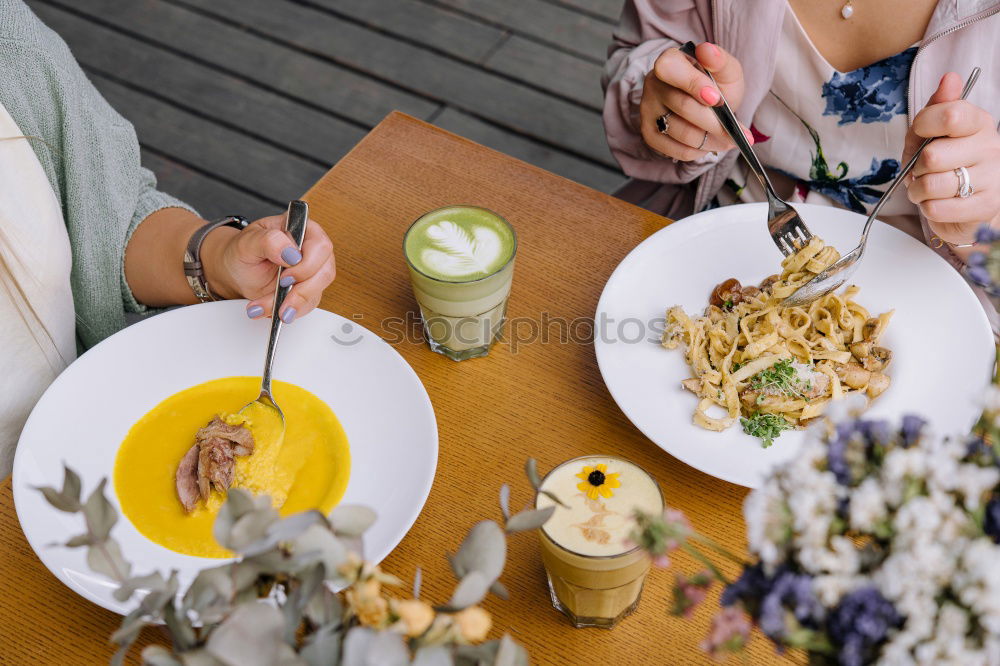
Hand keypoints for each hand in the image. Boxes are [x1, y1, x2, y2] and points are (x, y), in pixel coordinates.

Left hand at [203, 214, 335, 322]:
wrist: (236, 271)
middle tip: (279, 293)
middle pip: (324, 272)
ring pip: (317, 292)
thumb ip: (269, 241)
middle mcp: (311, 250)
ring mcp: (311, 272)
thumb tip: (291, 252)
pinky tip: (271, 310)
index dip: (307, 264)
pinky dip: (288, 310)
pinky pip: (307, 305)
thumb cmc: (242, 252)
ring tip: (266, 307)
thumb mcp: (247, 242)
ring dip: (292, 304)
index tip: (285, 277)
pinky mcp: (307, 291)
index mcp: (301, 229)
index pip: (320, 246)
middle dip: (301, 290)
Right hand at [639, 42, 750, 160]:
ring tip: (728, 140)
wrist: (708, 105)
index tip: (717, 99)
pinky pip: (675, 150)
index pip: (671, 69)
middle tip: (734, 131)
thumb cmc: (716, 85)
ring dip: (710, 140)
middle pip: (683, 106)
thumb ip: (720, 61)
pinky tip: (710, 145)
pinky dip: (698, 151)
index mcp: (669, 61)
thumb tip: (708, 51)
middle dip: (713, 121)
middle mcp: (653, 84)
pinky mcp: (650, 134)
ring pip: (681, 132)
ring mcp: (648, 110)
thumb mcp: (726, 70)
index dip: (693, 84)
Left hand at [903, 72, 999, 245]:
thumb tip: (950, 78)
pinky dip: (927, 208)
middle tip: (923, 171)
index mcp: (979, 123)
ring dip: (918, 191)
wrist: (966, 206)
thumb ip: (935, 109)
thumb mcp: (930, 135)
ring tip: (927, 189)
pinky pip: (936, 208)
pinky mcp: (985, 207)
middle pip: (932, 156)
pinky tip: (938, 203)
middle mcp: (991, 147)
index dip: (922, 126)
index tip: (921, 134)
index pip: (950, 114)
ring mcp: (992, 178)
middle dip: (916, 168)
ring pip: (932, 184)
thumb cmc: (944, 167)